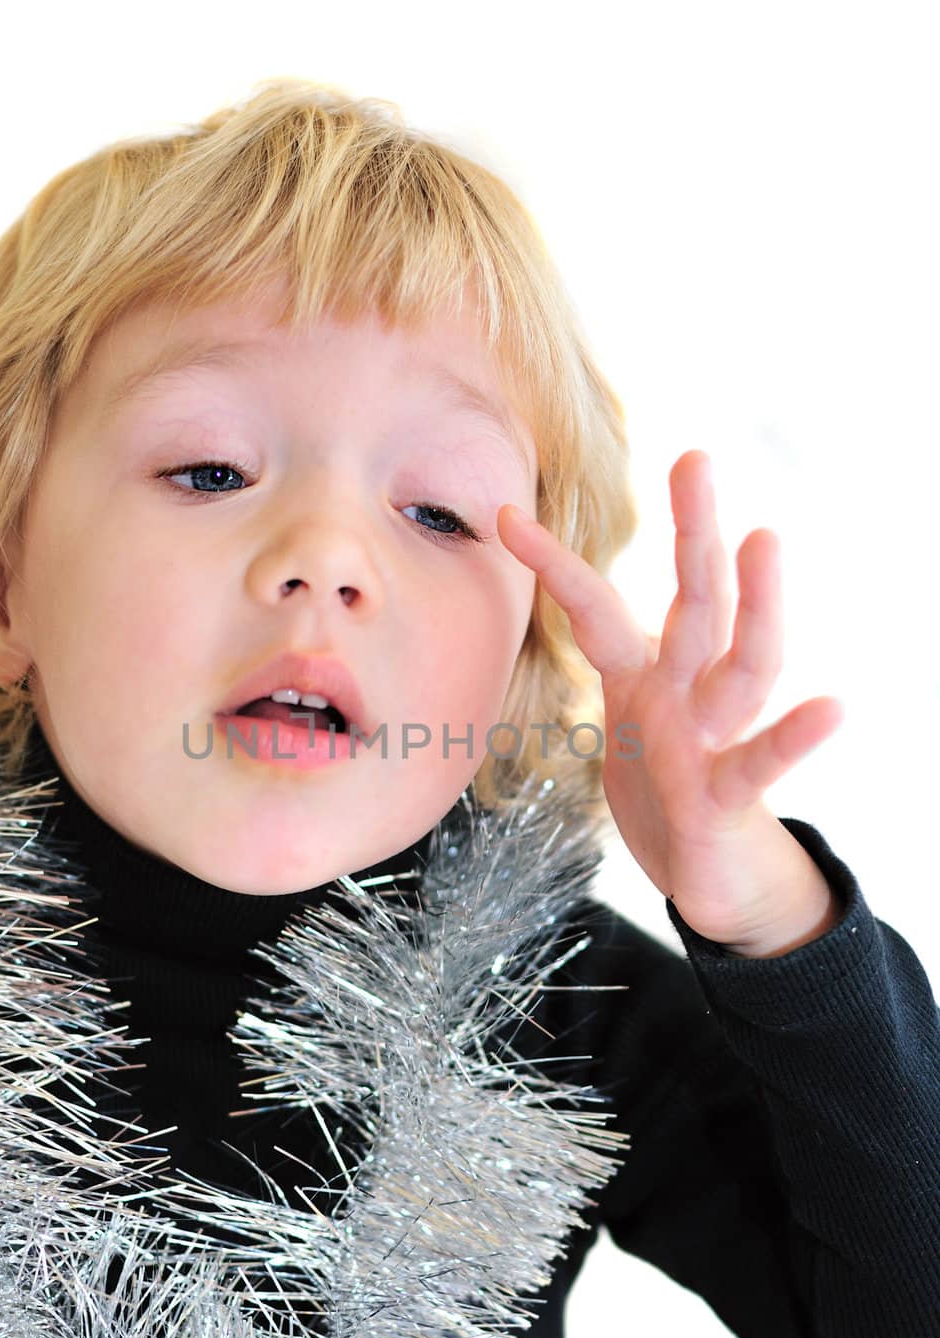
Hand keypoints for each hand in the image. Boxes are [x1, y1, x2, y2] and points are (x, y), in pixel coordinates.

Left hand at [497, 450, 845, 956]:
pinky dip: (794, 738)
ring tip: (764, 539)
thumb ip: (616, 667)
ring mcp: (713, 739)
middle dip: (693, 532)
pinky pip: (760, 764)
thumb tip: (577, 613)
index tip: (505, 514)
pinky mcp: (729, 796)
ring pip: (740, 667)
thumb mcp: (625, 723)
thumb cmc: (669, 792)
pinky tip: (832, 708)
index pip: (597, 609)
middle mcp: (686, 692)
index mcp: (647, 675)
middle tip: (694, 458)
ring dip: (754, 607)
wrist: (716, 878)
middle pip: (697, 603)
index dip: (553, 567)